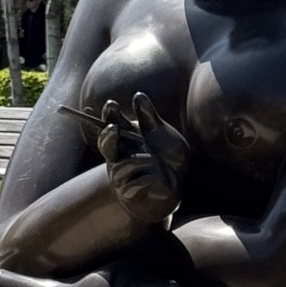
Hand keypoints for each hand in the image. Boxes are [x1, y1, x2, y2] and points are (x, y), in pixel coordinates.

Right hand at [97, 93, 188, 225]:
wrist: (179, 184)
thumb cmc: (168, 156)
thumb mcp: (162, 134)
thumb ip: (150, 118)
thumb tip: (138, 95)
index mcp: (127, 136)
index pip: (113, 123)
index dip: (109, 114)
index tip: (112, 104)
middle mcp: (121, 153)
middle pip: (105, 144)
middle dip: (107, 136)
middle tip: (113, 128)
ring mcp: (122, 173)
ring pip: (120, 165)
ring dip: (137, 161)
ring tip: (151, 159)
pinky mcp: (128, 191)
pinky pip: (131, 184)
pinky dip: (145, 179)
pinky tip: (154, 177)